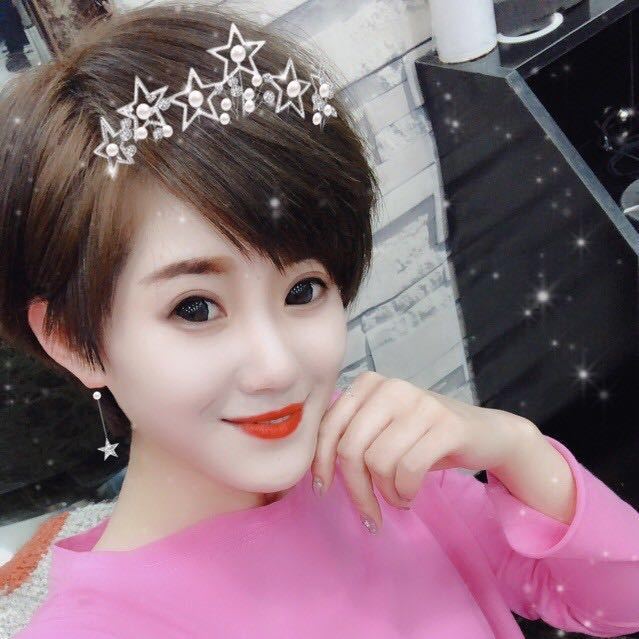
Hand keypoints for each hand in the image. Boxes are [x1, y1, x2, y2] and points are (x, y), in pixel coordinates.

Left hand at [311, 371, 538, 532]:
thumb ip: (351, 436)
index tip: (322, 490)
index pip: (329, 427)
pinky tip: (411, 495)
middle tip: (369, 513)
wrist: (486, 435)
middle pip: (350, 449)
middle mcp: (391, 387)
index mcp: (369, 384)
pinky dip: (405, 492)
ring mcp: (420, 403)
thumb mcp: (383, 430)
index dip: (319, 463)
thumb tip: (313, 471)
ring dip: (386, 493)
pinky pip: (408, 469)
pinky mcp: (445, 424)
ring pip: (377, 462)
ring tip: (398, 497)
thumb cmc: (425, 438)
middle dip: (355, 490)